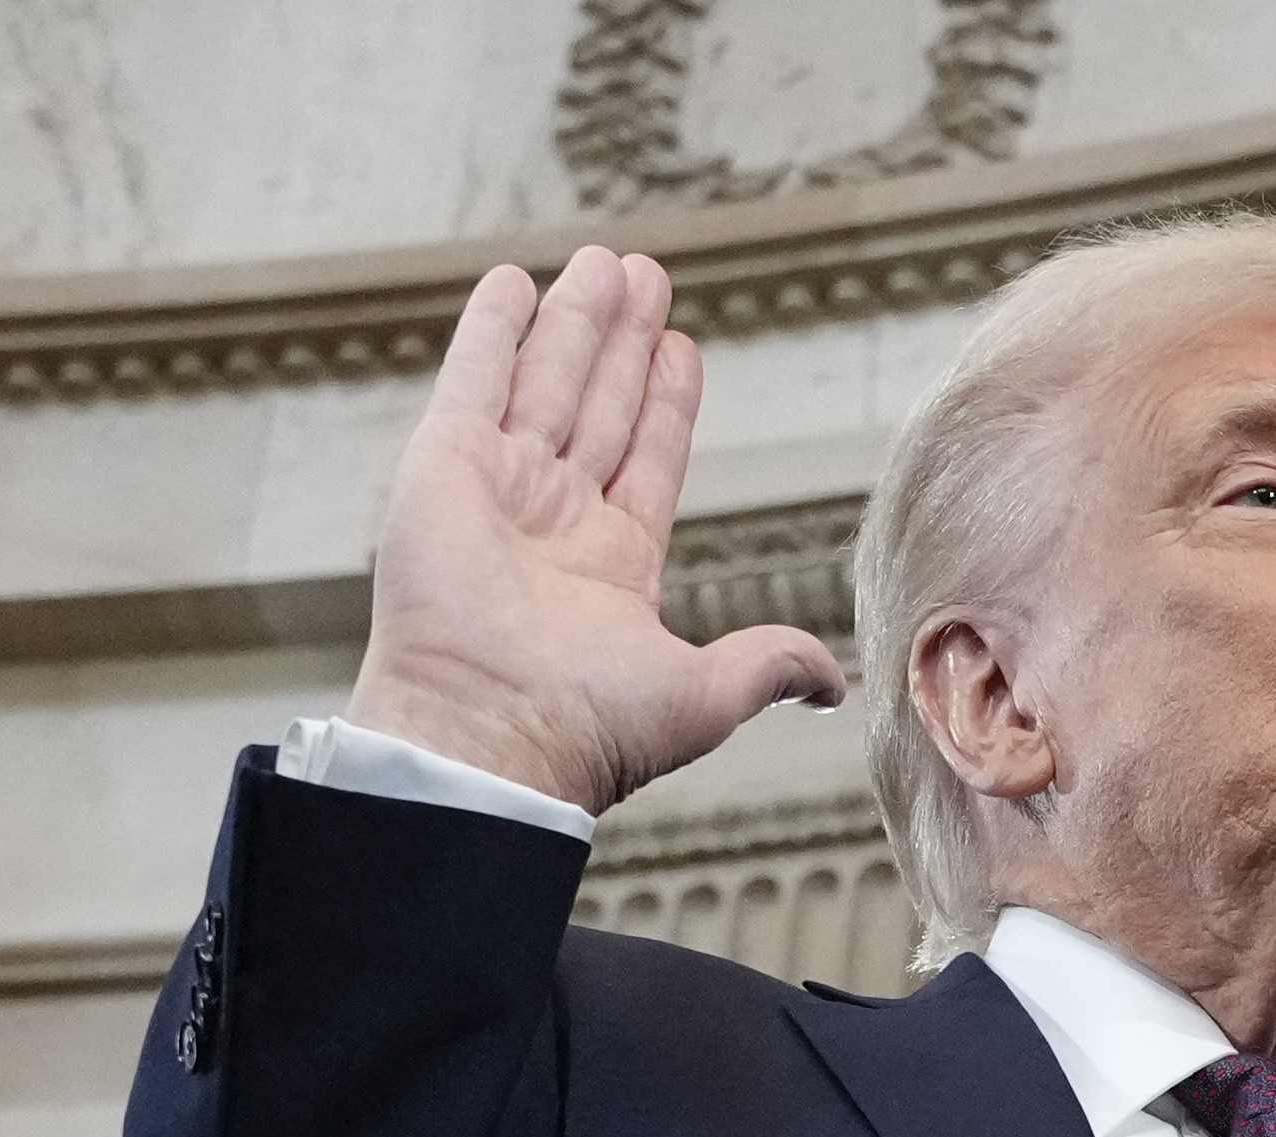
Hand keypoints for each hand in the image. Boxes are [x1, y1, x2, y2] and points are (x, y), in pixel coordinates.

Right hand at [346, 246, 845, 813]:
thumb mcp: (705, 692)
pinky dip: (492, 331)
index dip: (666, 402)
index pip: (648, 459)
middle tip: (647, 274)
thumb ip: (768, 665)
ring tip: (607, 262)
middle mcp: (553, 523)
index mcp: (611, 568)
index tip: (683, 347)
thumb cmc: (589, 729)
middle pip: (599, 406)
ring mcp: (497, 489)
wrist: (491, 735)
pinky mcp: (443, 466)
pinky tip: (513, 284)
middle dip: (624, 341)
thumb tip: (832, 684)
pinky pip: (471, 380)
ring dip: (577, 321)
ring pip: (548, 382)